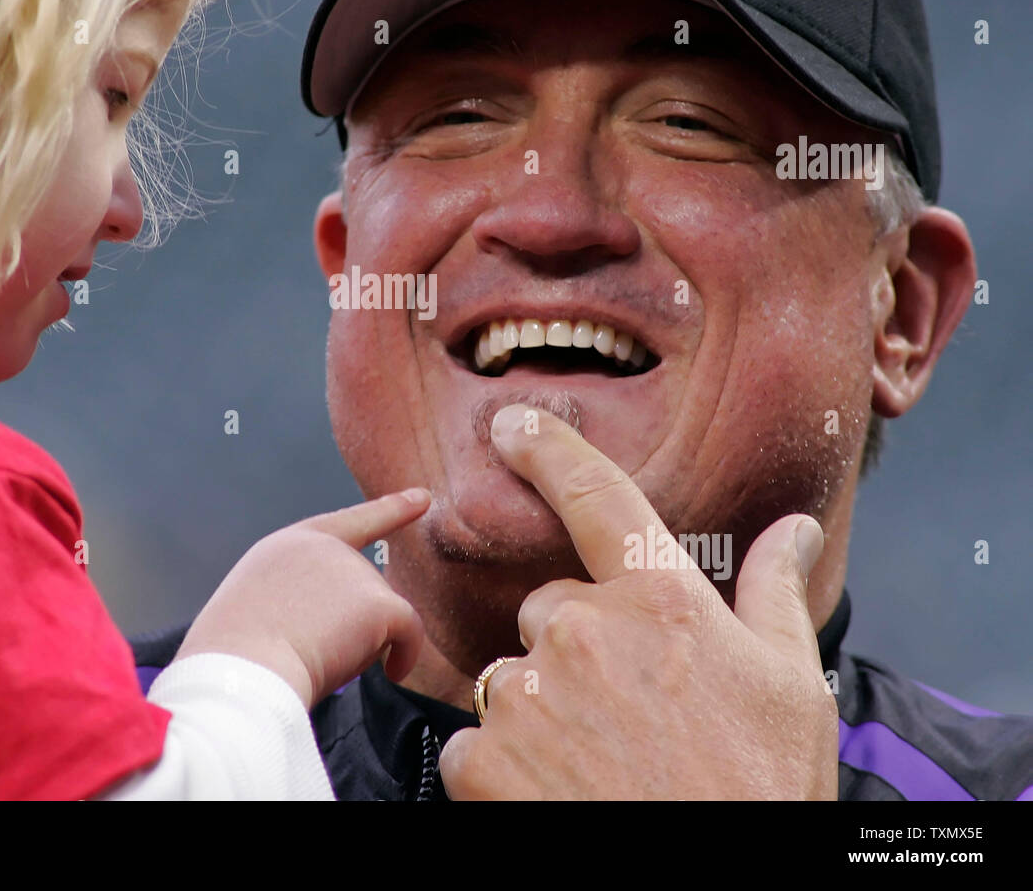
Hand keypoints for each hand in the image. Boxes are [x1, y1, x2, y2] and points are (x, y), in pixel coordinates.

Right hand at [175, 490, 428, 708]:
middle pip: (364, 592)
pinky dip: (405, 655)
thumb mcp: (260, 607)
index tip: (422, 498)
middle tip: (307, 654)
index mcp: (288, 547)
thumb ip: (302, 599)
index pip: (348, 523)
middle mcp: (324, 548)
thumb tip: (346, 626)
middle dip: (352, 628)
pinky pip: (409, 632)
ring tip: (317, 659)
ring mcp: (352, 570)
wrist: (242, 670)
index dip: (390, 510)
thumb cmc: (238, 658)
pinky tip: (392, 672)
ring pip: (381, 617)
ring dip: (361, 646)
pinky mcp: (377, 601)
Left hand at [439, 406, 836, 799]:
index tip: (513, 424)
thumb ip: (775, 594)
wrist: (721, 888)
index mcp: (658, 600)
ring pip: (512, 676)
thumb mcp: (790, 687)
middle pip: (550, 611)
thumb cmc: (759, 790)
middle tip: (629, 715)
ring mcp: (524, 694)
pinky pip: (475, 740)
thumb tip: (794, 530)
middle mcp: (580, 631)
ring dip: (541, 710)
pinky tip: (559, 794)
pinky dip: (504, 766)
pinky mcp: (481, 759)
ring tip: (599, 764)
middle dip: (577, 649)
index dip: (550, 451)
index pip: (596, 497)